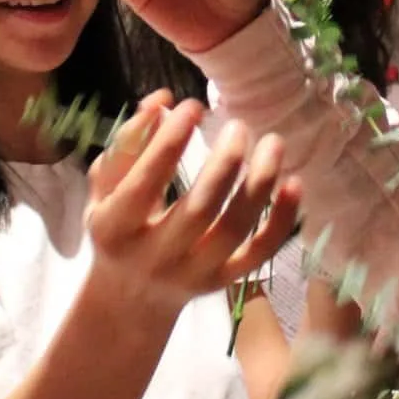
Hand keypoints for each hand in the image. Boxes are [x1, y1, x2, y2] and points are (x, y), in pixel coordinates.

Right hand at [87, 95, 298, 318]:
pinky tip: (293, 183)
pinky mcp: (223, 282)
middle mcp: (154, 257)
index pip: (143, 183)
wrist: (130, 297)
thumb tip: (163, 101)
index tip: (193, 106)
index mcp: (114, 229)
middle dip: (224, 163)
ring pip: (234, 230)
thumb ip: (128, 144)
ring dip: (259, 183)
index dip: (169, 143)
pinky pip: (259, 252)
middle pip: (198, 210)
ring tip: (272, 143)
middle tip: (238, 126)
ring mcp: (192, 274)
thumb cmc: (118, 227)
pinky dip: (281, 220)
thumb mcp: (105, 189)